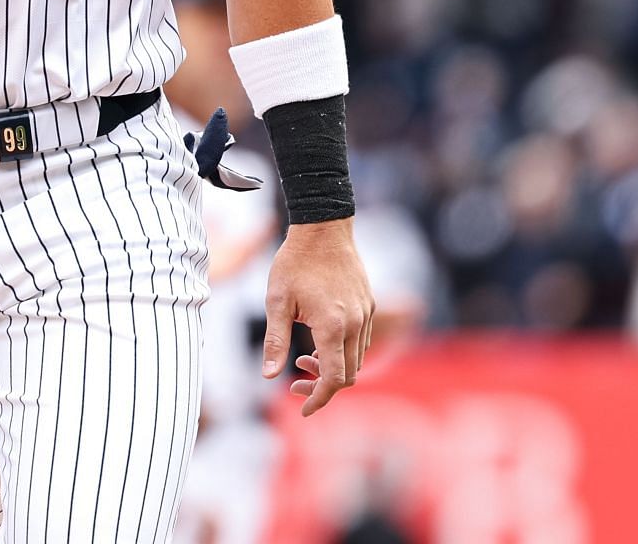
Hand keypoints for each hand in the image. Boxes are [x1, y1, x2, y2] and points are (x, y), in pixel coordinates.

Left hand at [263, 217, 374, 415]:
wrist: (323, 228)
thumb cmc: (294, 263)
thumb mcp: (276, 301)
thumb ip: (275, 341)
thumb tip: (268, 376)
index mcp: (332, 327)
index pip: (332, 379)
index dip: (318, 399)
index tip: (302, 410)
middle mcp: (355, 325)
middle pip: (347, 375)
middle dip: (322, 387)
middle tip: (295, 384)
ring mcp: (366, 315)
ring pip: (356, 359)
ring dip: (333, 369)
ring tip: (302, 359)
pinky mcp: (369, 305)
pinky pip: (361, 341)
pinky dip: (343, 352)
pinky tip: (320, 341)